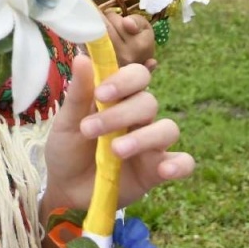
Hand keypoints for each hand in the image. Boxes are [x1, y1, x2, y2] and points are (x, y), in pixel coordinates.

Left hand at [40, 18, 193, 218]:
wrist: (65, 190)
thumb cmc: (67, 150)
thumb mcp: (66, 123)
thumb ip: (78, 94)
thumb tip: (82, 57)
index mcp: (118, 100)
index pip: (137, 77)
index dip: (125, 81)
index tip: (101, 94)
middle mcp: (139, 118)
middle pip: (149, 103)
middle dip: (121, 114)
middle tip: (90, 129)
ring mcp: (151, 144)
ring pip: (168, 129)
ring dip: (144, 138)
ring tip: (116, 151)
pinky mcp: (156, 170)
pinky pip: (184, 162)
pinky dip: (179, 164)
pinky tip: (164, 169)